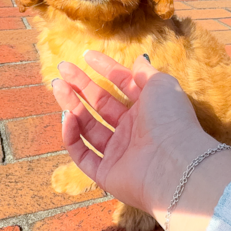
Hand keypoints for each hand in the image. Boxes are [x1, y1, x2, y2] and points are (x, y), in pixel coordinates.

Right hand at [51, 51, 216, 218]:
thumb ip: (146, 73)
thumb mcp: (161, 85)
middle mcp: (133, 130)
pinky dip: (72, 136)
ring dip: (72, 105)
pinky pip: (83, 154)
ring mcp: (119, 153)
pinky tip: (67, 116)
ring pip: (88, 126)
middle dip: (81, 85)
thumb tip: (139, 59)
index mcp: (148, 108)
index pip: (122, 84)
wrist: (174, 165)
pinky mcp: (106, 174)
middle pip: (101, 104)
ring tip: (57, 85)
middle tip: (62, 69)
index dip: (105, 68)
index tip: (86, 55)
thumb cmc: (171, 120)